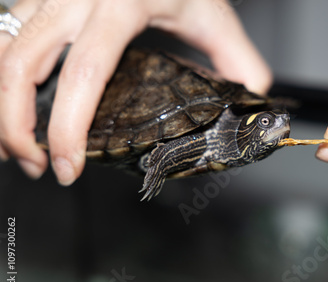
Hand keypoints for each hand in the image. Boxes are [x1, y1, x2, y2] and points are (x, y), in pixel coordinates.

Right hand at [0, 0, 270, 185]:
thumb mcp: (213, 15)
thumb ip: (237, 61)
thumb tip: (251, 100)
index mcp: (120, 5)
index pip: (83, 75)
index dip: (67, 129)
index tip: (68, 168)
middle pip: (21, 67)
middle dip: (15, 127)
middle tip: (36, 167)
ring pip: (1, 51)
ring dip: (0, 105)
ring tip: (17, 146)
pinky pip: (3, 37)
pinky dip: (1, 78)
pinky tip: (12, 105)